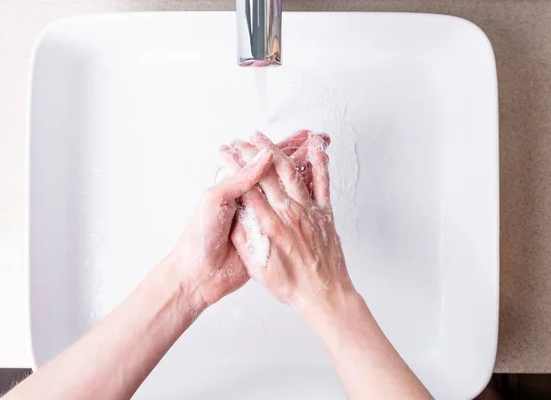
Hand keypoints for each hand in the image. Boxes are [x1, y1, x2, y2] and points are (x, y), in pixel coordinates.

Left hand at [168, 131, 315, 313]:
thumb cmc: (201, 236)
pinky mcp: (269, 235)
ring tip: (323, 156)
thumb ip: (239, 179)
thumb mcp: (216, 201)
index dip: (280, 147)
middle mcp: (252, 198)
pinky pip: (290, 215)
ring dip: (305, 173)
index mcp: (236, 186)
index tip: (301, 135)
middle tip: (316, 138)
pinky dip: (304, 201)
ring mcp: (263, 217)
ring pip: (288, 190)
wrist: (200, 274)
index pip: (263, 159)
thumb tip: (265, 156)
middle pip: (279, 170)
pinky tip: (318, 190)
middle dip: (297, 154)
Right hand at [221, 131, 354, 309]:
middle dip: (250, 153)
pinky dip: (319, 163)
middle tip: (240, 140)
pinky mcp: (324, 213)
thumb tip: (235, 216)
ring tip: (262, 138)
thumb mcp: (257, 267)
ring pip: (290, 173)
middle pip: (265, 175)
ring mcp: (308, 211)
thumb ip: (244, 239)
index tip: (226, 153)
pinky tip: (314, 147)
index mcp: (269, 227)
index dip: (234, 167)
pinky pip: (322, 183)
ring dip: (275, 151)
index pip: (247, 188)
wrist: (323, 294)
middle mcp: (288, 214)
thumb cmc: (290, 285)